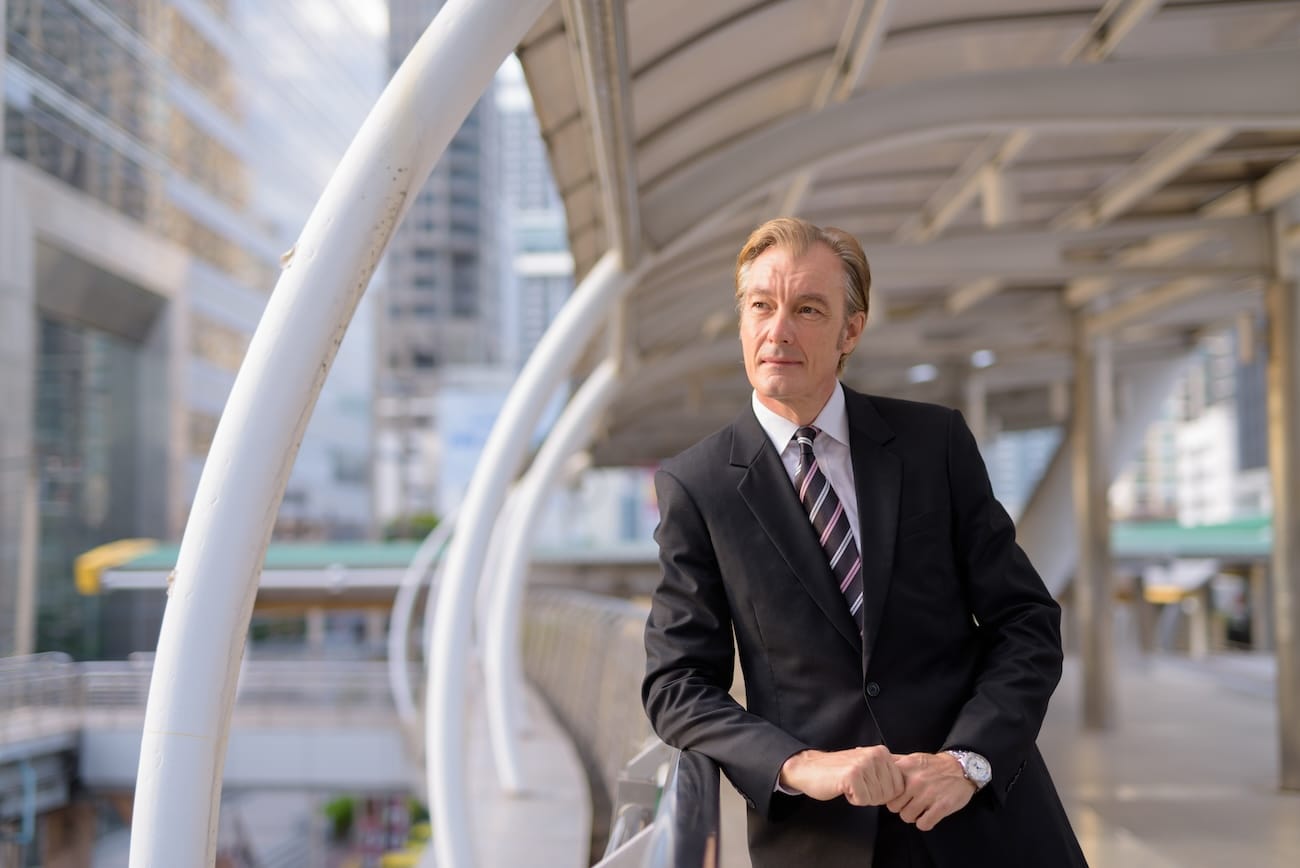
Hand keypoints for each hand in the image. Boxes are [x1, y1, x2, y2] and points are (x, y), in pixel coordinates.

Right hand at [779, 746, 903, 805]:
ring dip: (862, 797)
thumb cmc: (839, 771)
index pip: (899, 787)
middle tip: (857, 785)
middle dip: (873, 796)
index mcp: (882, 752)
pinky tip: (843, 787)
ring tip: (850, 784)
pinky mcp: (852, 775)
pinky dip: (853, 799)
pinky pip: (863, 800)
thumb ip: (887, 771)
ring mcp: (864, 764)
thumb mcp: (868, 765)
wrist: (810, 768)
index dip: (882, 793)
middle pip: (889, 794)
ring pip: (877, 798)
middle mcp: (875, 755)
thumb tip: (911, 786)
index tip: (867, 783)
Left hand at [886, 752, 975, 830]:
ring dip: (913, 816)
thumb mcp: (912, 758)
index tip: (895, 795)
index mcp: (905, 769)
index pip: (885, 789)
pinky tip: (928, 815)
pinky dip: (925, 823)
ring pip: (907, 817)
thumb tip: (869, 759)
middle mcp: (915, 782)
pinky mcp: (941, 806)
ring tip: (920, 809)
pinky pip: (923, 824)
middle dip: (900, 807)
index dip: (888, 795)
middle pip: (893, 807)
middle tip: (909, 803)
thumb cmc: (934, 765)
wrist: (961, 768)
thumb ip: (894, 762)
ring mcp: (928, 795)